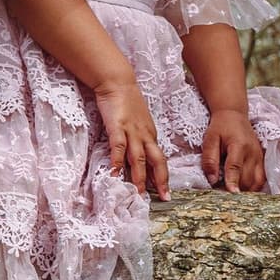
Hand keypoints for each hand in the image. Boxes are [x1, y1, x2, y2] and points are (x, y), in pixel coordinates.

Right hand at [95, 73, 168, 196]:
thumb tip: (135, 155)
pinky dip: (117, 161)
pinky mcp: (118, 127)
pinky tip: (114, 173)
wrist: (118, 81)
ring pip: (139, 158)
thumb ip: (138, 137)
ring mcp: (132, 131)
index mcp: (150, 134)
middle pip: (156, 161)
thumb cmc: (126, 101)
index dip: (162, 176)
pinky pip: (118, 147)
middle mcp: (144, 135)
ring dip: (140, 177)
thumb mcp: (137, 121)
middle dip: (161, 180)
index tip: (165, 191)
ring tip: (139, 193)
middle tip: (164, 198)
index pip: (159, 159)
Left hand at [202, 108, 267, 192]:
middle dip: (237, 190)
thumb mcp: (210, 139)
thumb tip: (212, 180)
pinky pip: (261, 179)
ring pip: (257, 182)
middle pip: (247, 178)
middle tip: (224, 198)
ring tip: (234, 197)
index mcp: (239, 145)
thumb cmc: (220, 128)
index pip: (235, 167)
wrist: (234, 115)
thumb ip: (210, 159)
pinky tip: (244, 192)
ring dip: (246, 191)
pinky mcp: (262, 160)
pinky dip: (254, 188)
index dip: (233, 182)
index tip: (231, 194)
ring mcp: (259, 157)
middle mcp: (252, 153)